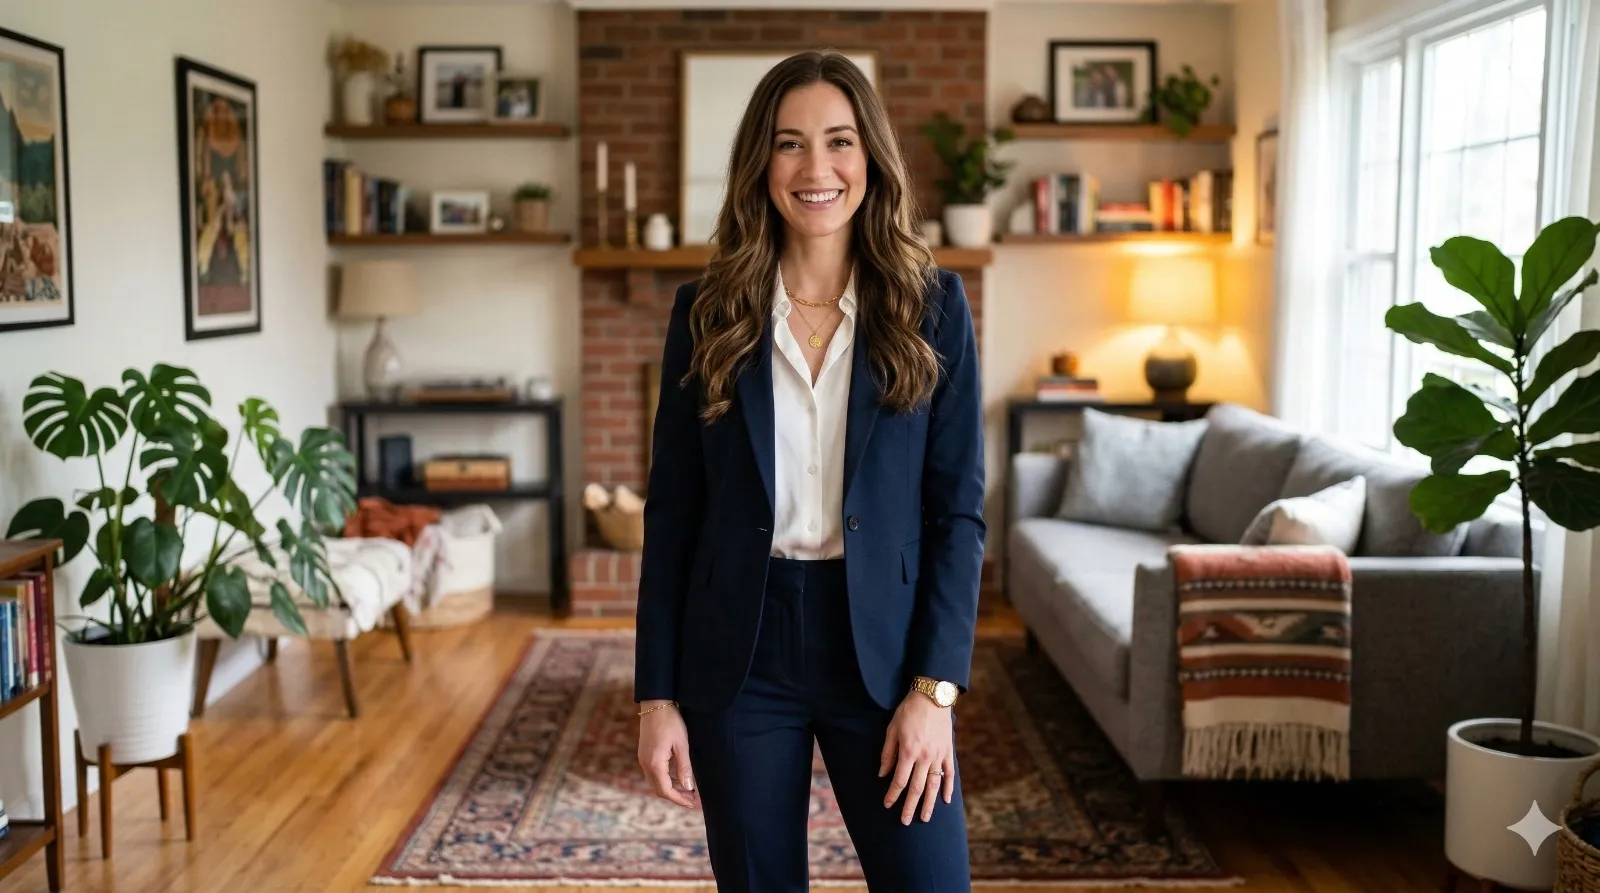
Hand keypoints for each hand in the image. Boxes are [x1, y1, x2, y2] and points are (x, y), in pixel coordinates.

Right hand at [636, 701, 698, 809]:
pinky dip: (667, 780)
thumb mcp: (681, 744)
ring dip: (672, 789)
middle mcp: (646, 764)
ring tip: (690, 791)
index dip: (680, 800)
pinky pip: (655, 774)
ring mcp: (644, 759)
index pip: (666, 791)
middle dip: (677, 797)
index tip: (694, 804)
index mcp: (654, 763)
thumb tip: (688, 787)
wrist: (656, 703)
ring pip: (657, 783)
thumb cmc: (670, 721)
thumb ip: (684, 767)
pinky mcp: (645, 754)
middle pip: (660, 790)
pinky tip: (680, 778)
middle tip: (694, 800)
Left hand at [878, 691, 954, 824]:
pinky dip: (949, 788)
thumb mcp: (892, 729)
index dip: (892, 795)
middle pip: (916, 788)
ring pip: (934, 786)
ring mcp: (938, 756)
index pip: (899, 780)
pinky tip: (946, 801)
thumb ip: (887, 753)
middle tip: (905, 822)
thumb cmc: (908, 711)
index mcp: (908, 752)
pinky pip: (950, 774)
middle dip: (909, 806)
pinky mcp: (948, 752)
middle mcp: (924, 758)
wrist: (932, 697)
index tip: (887, 804)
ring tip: (925, 818)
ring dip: (929, 804)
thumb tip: (882, 774)